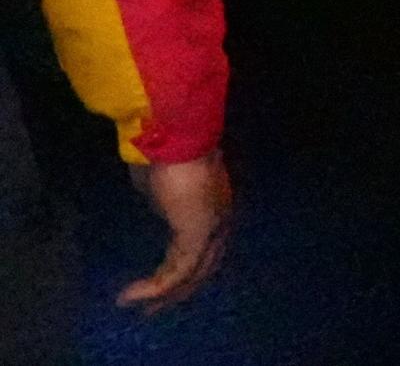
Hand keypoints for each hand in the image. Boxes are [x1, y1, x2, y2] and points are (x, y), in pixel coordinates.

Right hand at [122, 151, 230, 308]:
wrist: (172, 137)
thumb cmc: (163, 154)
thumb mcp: (160, 185)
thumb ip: (164, 202)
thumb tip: (160, 210)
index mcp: (214, 204)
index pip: (205, 246)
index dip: (185, 267)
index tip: (161, 284)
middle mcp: (220, 217)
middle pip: (204, 265)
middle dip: (177, 289)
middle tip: (151, 308)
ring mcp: (213, 225)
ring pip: (191, 273)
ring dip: (162, 294)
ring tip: (136, 306)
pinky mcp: (198, 233)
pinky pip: (178, 271)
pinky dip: (154, 287)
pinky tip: (131, 296)